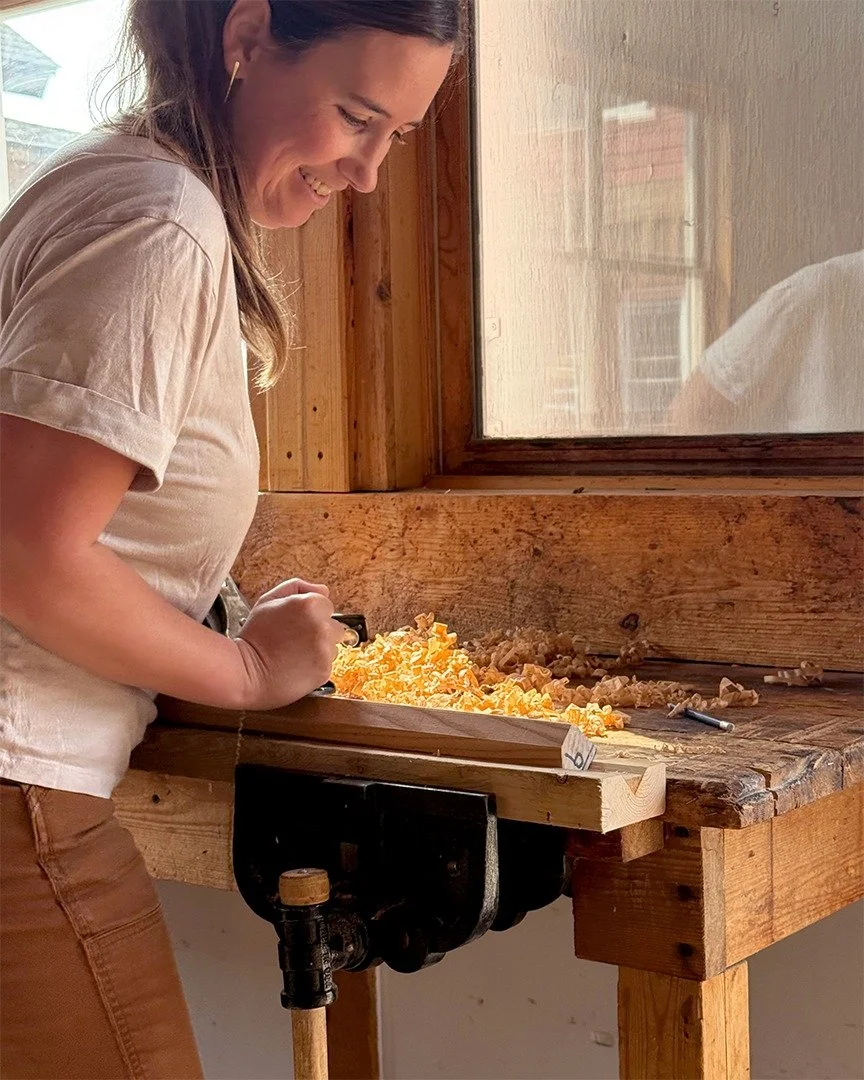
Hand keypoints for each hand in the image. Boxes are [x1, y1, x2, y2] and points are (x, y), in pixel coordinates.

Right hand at [232, 579, 343, 709]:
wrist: (247, 673)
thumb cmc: (254, 637)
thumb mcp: (268, 601)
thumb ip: (297, 588)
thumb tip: (323, 589)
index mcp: (309, 605)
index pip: (326, 605)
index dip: (311, 614)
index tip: (296, 623)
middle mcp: (321, 626)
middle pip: (335, 626)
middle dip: (320, 631)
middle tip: (296, 639)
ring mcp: (325, 650)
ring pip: (333, 646)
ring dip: (320, 649)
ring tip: (295, 654)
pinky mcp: (325, 670)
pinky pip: (327, 664)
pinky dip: (316, 665)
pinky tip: (297, 665)